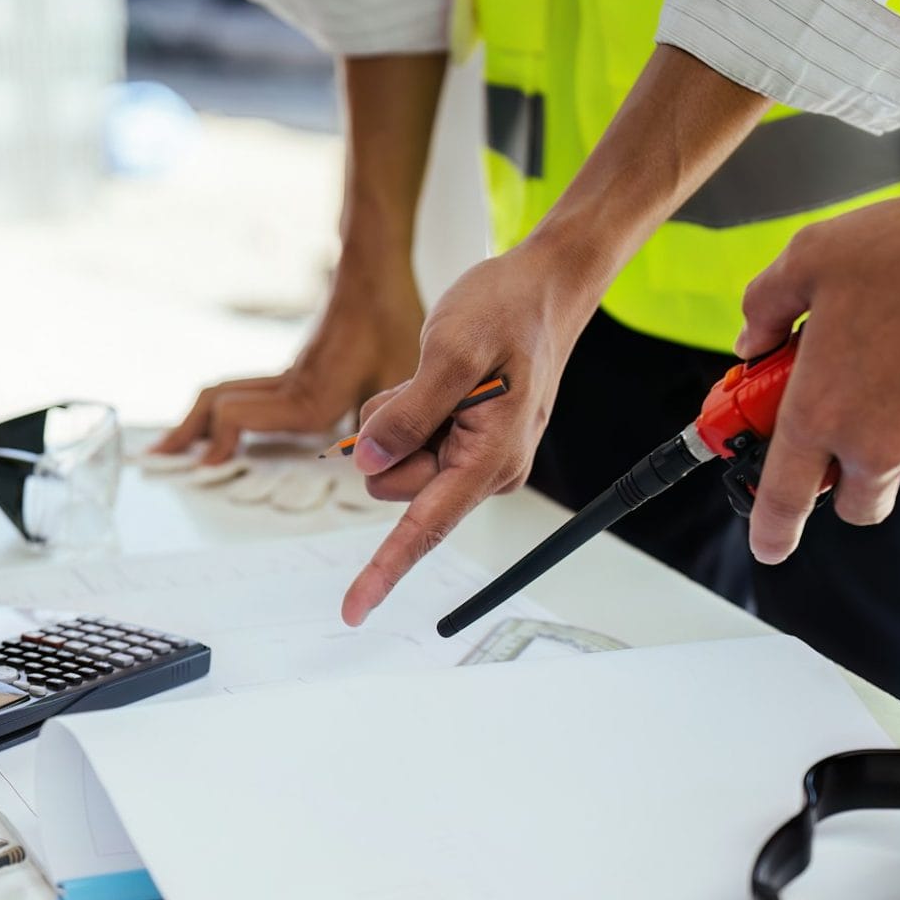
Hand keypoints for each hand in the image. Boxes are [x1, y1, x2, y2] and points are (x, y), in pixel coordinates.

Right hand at [154, 253, 423, 462]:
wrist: (375, 268)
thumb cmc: (391, 320)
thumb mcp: (399, 377)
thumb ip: (388, 425)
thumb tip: (380, 465)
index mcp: (308, 396)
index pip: (235, 416)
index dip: (216, 443)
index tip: (206, 469)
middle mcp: (288, 386)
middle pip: (213, 403)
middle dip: (184, 434)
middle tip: (157, 460)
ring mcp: (286, 375)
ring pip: (222, 395)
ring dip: (194, 421)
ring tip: (175, 447)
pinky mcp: (294, 368)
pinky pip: (242, 391)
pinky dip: (218, 411)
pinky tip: (220, 427)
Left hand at [340, 242, 593, 625]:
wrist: (545, 288)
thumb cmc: (508, 310)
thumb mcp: (451, 348)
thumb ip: (410, 410)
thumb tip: (370, 460)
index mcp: (491, 459)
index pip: (426, 526)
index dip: (385, 570)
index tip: (354, 611)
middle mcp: (488, 472)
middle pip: (394, 487)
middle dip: (390, 439)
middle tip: (422, 383)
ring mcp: (477, 460)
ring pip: (397, 464)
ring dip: (399, 421)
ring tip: (438, 377)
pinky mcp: (465, 444)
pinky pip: (409, 444)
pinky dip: (408, 413)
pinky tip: (440, 382)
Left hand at [734, 188, 899, 563]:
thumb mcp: (812, 256)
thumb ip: (767, 306)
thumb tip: (751, 341)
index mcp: (821, 412)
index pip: (784, 498)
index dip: (771, 530)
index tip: (768, 545)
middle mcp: (877, 446)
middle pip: (855, 503)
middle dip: (847, 477)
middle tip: (854, 426)